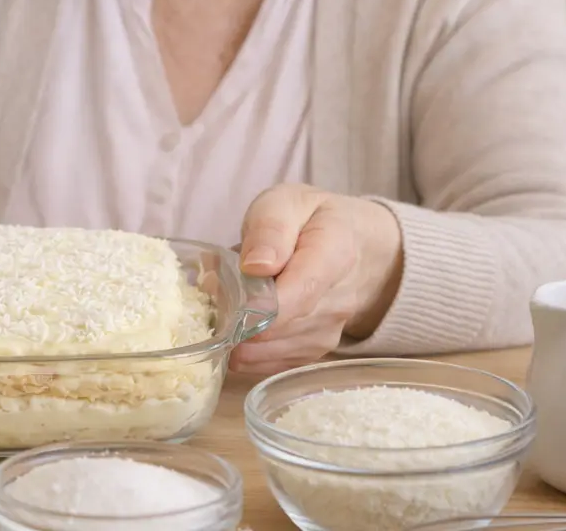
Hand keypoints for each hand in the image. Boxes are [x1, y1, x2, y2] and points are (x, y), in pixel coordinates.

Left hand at [228, 184, 403, 376]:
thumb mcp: (286, 203)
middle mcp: (339, 299)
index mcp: (335, 254)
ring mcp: (329, 329)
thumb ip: (270, 229)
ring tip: (225, 302)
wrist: (352, 244)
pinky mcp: (314, 349)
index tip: (234, 309)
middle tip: (213, 292)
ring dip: (238, 334)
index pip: (302, 291)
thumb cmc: (310, 219)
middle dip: (238, 316)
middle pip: (281, 325)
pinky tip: (237, 324)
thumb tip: (255, 266)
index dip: (263, 307)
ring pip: (271, 349)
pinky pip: (272, 361)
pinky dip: (246, 348)